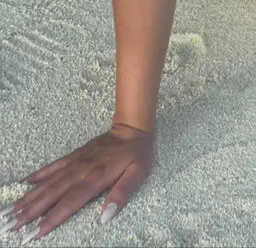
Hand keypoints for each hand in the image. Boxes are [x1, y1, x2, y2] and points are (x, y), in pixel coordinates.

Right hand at [1, 123, 152, 241]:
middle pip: (51, 194)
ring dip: (29, 196)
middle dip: (30, 211)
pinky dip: (38, 175)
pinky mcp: (74, 156)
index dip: (51, 219)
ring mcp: (75, 163)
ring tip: (11, 209)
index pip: (69, 203)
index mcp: (95, 179)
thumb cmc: (137, 154)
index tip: (34, 233)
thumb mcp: (137, 174)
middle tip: (10, 225)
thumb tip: (106, 216)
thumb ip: (122, 194)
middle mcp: (80, 171)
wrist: (132, 128)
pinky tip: (25, 183)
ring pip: (48, 182)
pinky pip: (53, 166)